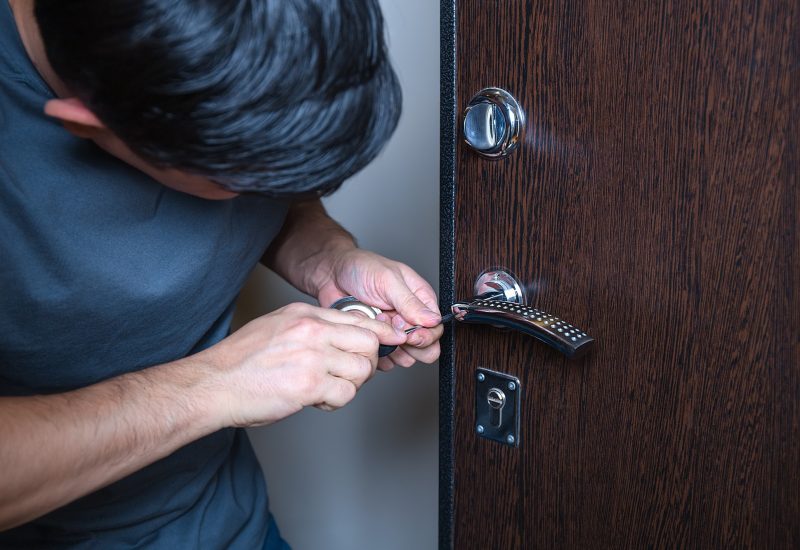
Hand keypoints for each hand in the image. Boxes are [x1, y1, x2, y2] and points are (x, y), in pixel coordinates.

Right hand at [203, 302, 406, 426]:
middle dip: (366, 361)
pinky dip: (337, 401)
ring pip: (362, 369)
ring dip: (352, 384)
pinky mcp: (310, 384)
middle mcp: (311, 330)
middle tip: (350, 374)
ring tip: (329, 389)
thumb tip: (338, 336)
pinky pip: (347, 393)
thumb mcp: (275, 327)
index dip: (378, 333)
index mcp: (304, 314)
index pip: (358, 318)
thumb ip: (307, 328)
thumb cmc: (240, 362)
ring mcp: (312, 356)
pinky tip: (319, 400)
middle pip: (368, 341)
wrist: (213, 385)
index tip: (389, 341)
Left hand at [315, 249, 442, 370]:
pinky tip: (368, 336)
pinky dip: (377, 354)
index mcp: (420, 300)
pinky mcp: (378, 341)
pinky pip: (385, 360)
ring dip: (392, 347)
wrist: (332, 275)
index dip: (425, 335)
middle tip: (394, 332)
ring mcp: (393, 332)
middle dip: (411, 345)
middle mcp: (410, 318)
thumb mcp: (388, 280)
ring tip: (377, 326)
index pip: (435, 328)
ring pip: (406, 357)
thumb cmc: (361, 269)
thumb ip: (410, 302)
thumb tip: (433, 320)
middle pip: (426, 347)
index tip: (409, 333)